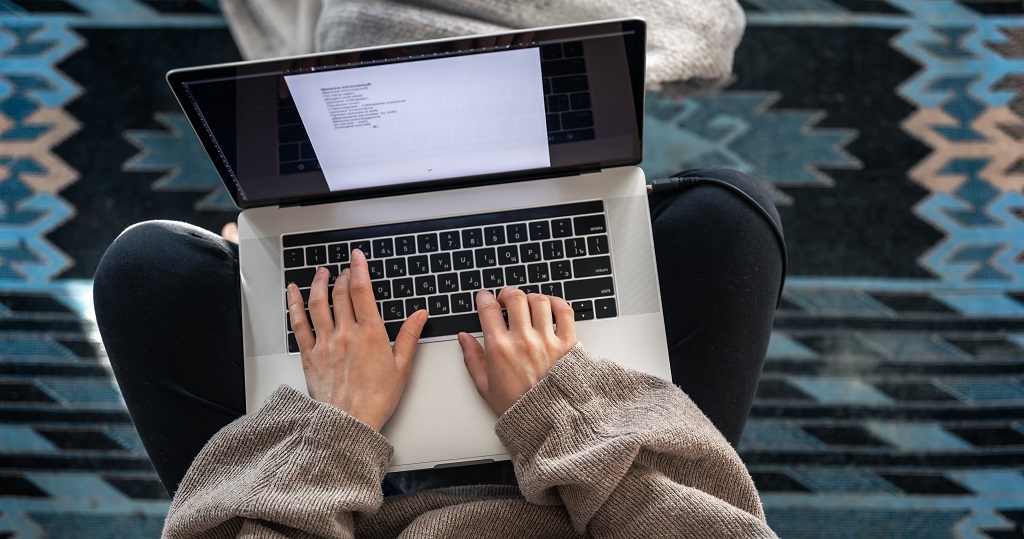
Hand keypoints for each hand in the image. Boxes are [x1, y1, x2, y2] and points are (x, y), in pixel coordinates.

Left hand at [286, 249, 426, 430]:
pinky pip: (298, 324)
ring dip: (319, 283)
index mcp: (370, 334)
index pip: (362, 290)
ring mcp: (325, 343)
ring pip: (318, 303)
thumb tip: (419, 315)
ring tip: (321, 272)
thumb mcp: (402, 367)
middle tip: (345, 269)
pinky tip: (293, 293)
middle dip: (343, 276)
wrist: (349, 423)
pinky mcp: (309, 355)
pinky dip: (295, 305)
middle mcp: (346, 334)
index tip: (357, 256)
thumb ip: (410, 337)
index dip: (359, 268)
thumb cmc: (376, 400)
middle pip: (341, 293)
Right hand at [458, 287, 576, 416]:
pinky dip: (557, 303)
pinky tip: (550, 306)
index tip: (484, 297)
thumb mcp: (484, 386)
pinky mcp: (567, 344)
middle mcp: (523, 340)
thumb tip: (464, 338)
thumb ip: (472, 358)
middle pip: (515, 298)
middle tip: (505, 299)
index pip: (488, 310)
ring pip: (539, 300)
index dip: (484, 298)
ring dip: (530, 297)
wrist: (547, 421)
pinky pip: (564, 312)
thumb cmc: (517, 407)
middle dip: (507, 293)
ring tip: (527, 304)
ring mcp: (547, 340)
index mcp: (499, 349)